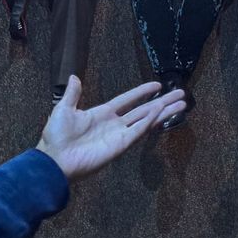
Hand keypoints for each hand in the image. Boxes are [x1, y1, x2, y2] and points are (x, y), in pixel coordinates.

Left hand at [36, 75, 184, 181]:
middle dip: (163, 102)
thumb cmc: (57, 136)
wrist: (55, 159)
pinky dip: (148, 122)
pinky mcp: (120, 146)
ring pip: (146, 120)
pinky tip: (159, 112)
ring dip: (163, 112)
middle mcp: (115, 123)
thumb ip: (73, 94)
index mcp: (103, 113)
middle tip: (180, 94)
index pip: (128, 100)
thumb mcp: (64, 109)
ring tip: (181, 104)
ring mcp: (119, 135)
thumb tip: (75, 77)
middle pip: (144, 110)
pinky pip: (137, 131)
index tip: (158, 84)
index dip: (142, 92)